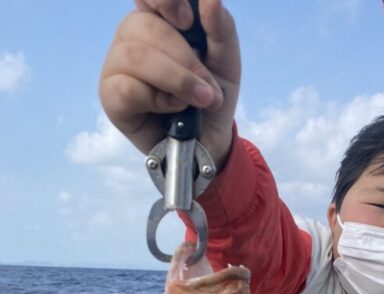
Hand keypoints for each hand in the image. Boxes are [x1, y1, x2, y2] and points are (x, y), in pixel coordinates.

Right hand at [100, 0, 239, 168]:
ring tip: (200, 101)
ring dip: (176, 80)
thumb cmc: (211, 98)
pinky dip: (158, 100)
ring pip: (135, 56)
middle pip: (145, 26)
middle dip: (185, 59)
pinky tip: (172, 110)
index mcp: (157, 20)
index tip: (188, 21)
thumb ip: (221, 30)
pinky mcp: (110, 96)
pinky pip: (128, 88)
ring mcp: (116, 65)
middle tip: (208, 89)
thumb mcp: (226, 63)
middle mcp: (131, 37)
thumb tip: (211, 0)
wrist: (209, 143)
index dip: (165, 0)